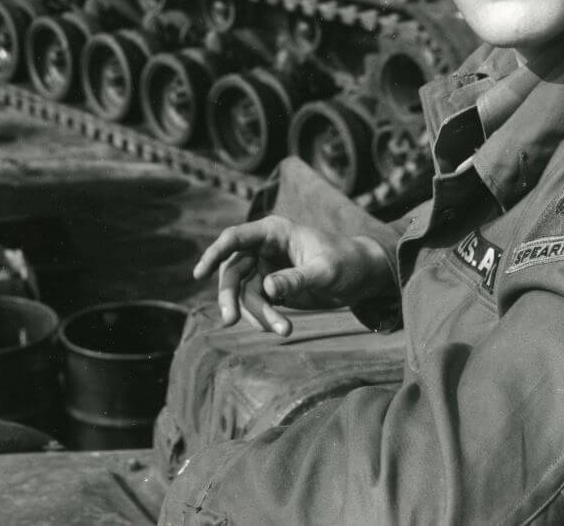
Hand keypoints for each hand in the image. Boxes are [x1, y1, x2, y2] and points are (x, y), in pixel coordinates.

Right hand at [192, 215, 395, 336]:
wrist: (364, 278)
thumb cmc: (347, 264)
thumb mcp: (325, 271)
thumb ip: (296, 279)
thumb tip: (268, 288)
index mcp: (274, 231)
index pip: (235, 238)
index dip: (214, 253)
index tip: (199, 273)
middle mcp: (264, 248)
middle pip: (233, 271)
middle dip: (231, 297)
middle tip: (230, 321)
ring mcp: (266, 268)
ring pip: (245, 293)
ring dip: (258, 314)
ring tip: (284, 331)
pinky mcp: (273, 288)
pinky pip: (258, 305)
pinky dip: (265, 318)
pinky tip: (281, 328)